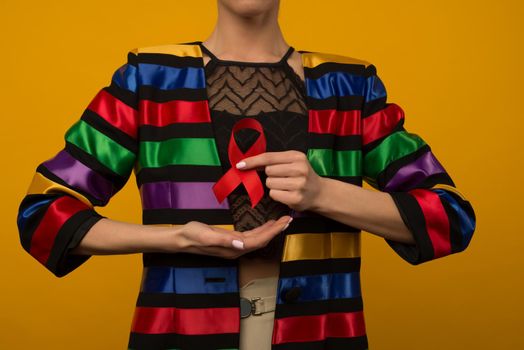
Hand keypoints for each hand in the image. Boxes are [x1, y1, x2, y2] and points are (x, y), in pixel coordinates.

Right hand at [170, 215, 291, 258]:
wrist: (181, 239)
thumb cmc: (192, 235)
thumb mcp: (206, 236)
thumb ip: (224, 240)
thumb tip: (242, 244)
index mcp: (234, 249)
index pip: (259, 241)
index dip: (273, 232)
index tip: (284, 222)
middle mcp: (237, 250)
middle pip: (262, 241)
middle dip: (276, 230)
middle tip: (289, 219)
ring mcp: (234, 247)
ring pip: (258, 239)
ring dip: (271, 230)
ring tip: (282, 221)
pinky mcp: (231, 241)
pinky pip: (251, 237)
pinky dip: (261, 230)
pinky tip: (266, 224)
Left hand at [236, 150, 323, 211]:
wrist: (319, 192)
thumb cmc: (301, 175)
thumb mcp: (292, 162)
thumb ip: (273, 161)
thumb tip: (247, 163)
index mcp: (296, 156)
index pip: (269, 157)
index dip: (253, 161)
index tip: (240, 165)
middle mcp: (299, 168)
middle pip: (268, 171)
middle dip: (271, 175)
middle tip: (283, 178)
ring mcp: (299, 184)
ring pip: (270, 183)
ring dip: (273, 186)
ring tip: (286, 186)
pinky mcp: (296, 198)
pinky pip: (274, 194)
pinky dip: (277, 195)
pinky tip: (287, 194)